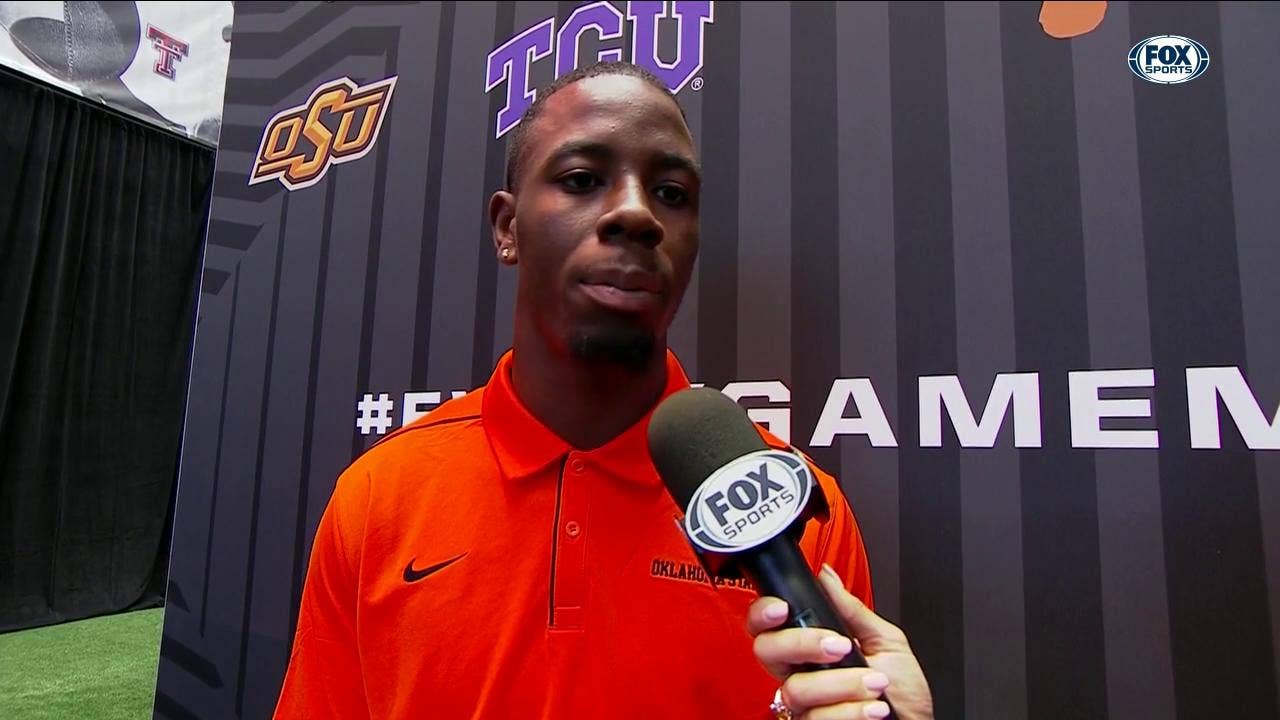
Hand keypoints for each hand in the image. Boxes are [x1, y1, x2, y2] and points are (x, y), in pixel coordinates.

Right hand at [746, 564, 933, 719]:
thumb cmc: (902, 692)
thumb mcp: (885, 641)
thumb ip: (852, 610)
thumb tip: (828, 575)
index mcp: (810, 648)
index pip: (767, 626)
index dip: (763, 613)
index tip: (784, 609)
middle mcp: (800, 674)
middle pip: (766, 651)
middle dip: (802, 643)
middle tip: (839, 647)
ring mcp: (804, 705)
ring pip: (796, 689)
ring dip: (844, 684)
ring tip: (875, 684)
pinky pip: (816, 718)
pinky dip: (851, 711)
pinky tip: (872, 709)